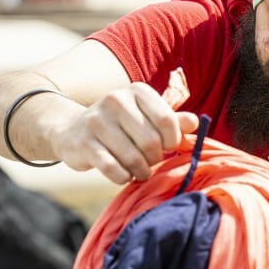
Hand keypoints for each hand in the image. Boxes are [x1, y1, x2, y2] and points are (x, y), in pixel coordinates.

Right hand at [49, 82, 199, 183]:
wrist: (72, 130)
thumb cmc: (121, 126)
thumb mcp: (146, 117)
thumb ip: (172, 121)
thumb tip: (195, 122)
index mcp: (137, 91)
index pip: (167, 120)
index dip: (172, 141)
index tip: (167, 147)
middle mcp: (116, 100)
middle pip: (152, 142)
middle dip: (155, 158)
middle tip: (150, 160)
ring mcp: (97, 121)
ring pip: (133, 158)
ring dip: (141, 171)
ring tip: (139, 170)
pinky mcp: (83, 143)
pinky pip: (113, 169)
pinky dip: (123, 177)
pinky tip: (123, 174)